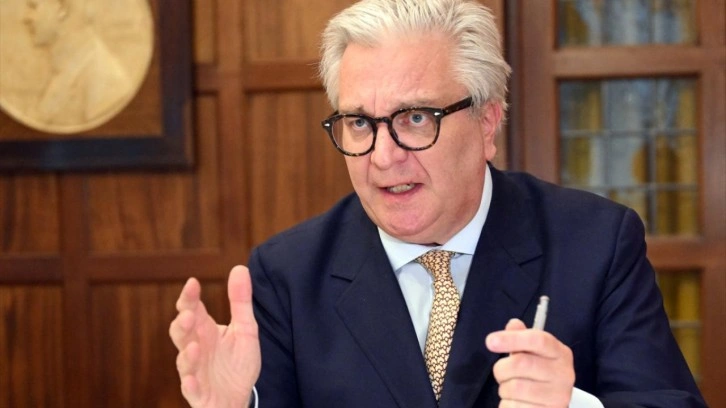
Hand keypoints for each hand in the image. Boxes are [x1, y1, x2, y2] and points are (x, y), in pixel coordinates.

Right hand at [169, 265, 260, 407]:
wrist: (241, 397)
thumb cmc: (238, 362)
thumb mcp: (245, 329)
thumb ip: (240, 301)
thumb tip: (240, 267)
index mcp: (205, 331)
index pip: (192, 309)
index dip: (189, 297)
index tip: (193, 283)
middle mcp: (195, 349)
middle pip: (181, 334)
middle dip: (182, 325)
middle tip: (189, 315)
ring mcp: (195, 372)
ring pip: (184, 363)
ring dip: (187, 356)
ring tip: (194, 347)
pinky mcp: (199, 394)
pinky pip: (191, 391)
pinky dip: (189, 386)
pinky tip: (191, 381)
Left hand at [486, 319, 573, 407]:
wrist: (552, 405)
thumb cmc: (539, 376)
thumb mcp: (533, 354)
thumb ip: (522, 338)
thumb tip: (514, 324)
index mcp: (560, 353)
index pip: (537, 340)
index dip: (512, 339)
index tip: (490, 341)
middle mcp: (564, 374)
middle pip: (521, 363)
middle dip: (502, 368)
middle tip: (502, 373)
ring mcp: (558, 396)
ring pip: (515, 388)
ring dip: (504, 389)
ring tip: (511, 389)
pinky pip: (514, 407)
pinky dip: (507, 405)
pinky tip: (516, 403)